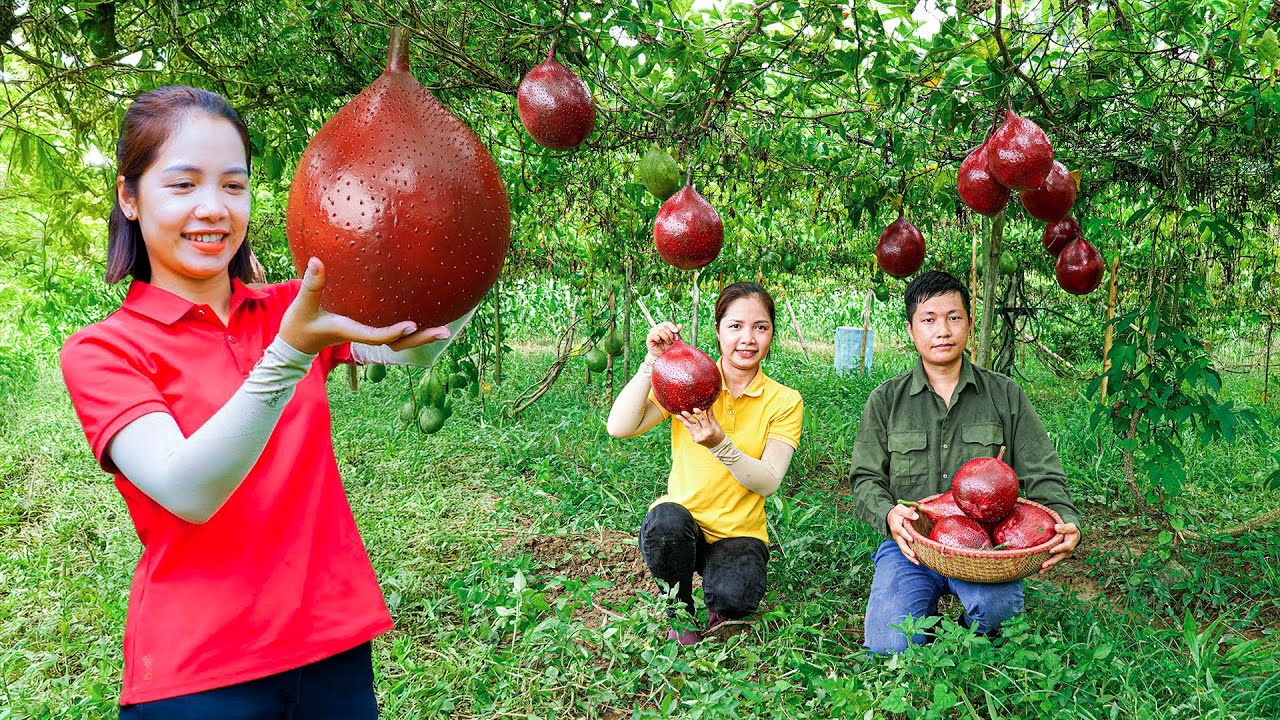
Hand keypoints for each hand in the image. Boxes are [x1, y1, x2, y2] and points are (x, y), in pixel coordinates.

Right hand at [278, 257, 450, 354]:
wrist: (296, 344)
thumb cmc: (299, 325)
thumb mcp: (303, 304)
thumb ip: (311, 283)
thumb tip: (317, 261)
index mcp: (351, 331)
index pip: (378, 336)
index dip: (395, 332)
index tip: (412, 325)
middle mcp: (364, 336)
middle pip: (398, 343)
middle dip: (421, 339)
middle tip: (446, 332)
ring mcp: (368, 335)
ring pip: (400, 342)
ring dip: (422, 337)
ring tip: (447, 329)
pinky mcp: (368, 331)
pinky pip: (394, 333)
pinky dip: (412, 331)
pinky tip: (427, 319)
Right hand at [646, 322, 680, 358]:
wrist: (662, 355)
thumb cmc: (667, 347)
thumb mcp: (674, 339)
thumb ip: (676, 332)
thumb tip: (680, 325)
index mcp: (663, 327)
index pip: (667, 323)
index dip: (672, 326)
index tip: (676, 331)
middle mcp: (656, 329)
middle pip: (664, 326)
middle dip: (670, 334)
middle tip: (672, 340)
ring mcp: (652, 333)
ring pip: (659, 331)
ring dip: (665, 337)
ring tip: (667, 342)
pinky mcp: (649, 339)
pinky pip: (653, 335)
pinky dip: (658, 339)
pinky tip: (660, 342)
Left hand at [674, 407, 724, 447]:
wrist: (717, 445)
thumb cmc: (718, 433)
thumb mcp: (715, 424)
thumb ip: (710, 415)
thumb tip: (709, 404)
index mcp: (709, 430)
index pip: (703, 420)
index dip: (699, 414)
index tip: (695, 408)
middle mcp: (703, 435)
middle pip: (695, 424)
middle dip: (688, 417)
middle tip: (683, 411)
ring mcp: (698, 438)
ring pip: (690, 427)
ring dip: (683, 421)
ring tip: (678, 415)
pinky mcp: (695, 439)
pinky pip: (690, 430)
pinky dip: (687, 424)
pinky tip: (682, 419)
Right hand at [887, 504, 919, 564]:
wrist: (890, 517)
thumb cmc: (897, 512)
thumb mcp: (900, 508)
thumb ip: (907, 512)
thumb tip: (916, 516)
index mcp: (896, 525)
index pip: (900, 531)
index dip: (905, 535)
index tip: (911, 539)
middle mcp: (896, 535)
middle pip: (901, 543)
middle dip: (907, 550)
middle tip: (913, 554)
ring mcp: (899, 540)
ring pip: (903, 550)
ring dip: (909, 556)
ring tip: (917, 562)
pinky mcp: (901, 543)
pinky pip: (905, 551)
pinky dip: (910, 557)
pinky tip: (918, 562)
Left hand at [1039, 523, 1080, 573]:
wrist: (1074, 537)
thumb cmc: (1071, 531)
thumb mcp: (1071, 527)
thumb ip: (1064, 528)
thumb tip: (1056, 527)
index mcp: (1069, 544)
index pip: (1064, 547)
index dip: (1058, 549)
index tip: (1051, 551)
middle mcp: (1066, 552)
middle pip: (1058, 558)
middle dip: (1051, 562)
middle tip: (1043, 565)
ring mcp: (1062, 556)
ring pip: (1054, 562)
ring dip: (1048, 567)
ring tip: (1040, 571)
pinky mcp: (1058, 557)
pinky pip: (1052, 563)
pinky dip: (1047, 567)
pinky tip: (1039, 571)